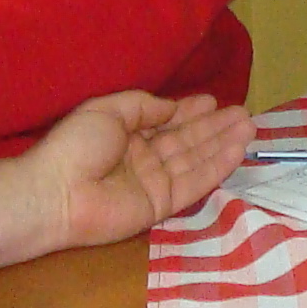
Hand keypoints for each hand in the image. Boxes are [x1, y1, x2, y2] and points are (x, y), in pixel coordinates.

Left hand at [23, 90, 252, 250]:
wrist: (57, 193)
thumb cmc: (76, 146)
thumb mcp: (107, 110)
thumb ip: (143, 107)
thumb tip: (172, 108)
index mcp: (126, 135)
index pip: (165, 122)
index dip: (189, 112)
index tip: (214, 101)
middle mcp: (143, 158)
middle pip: (186, 141)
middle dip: (215, 127)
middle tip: (244, 114)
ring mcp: (154, 182)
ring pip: (196, 161)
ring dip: (222, 144)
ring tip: (249, 127)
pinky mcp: (162, 206)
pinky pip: (194, 184)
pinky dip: (216, 168)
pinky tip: (237, 151)